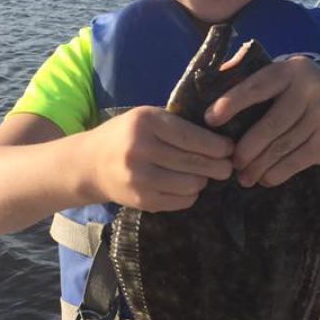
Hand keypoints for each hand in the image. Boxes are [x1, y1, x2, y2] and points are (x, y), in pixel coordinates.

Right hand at [84, 106, 233, 210]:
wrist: (90, 164)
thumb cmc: (125, 136)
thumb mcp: (146, 118)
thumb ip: (177, 125)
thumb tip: (220, 141)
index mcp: (144, 122)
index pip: (190, 136)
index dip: (216, 145)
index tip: (229, 148)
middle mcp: (140, 149)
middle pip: (193, 162)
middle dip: (218, 166)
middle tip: (227, 167)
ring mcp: (139, 178)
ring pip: (190, 184)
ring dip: (203, 181)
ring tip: (203, 175)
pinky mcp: (142, 200)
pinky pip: (181, 201)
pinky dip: (190, 195)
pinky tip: (187, 186)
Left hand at [204, 58, 319, 186]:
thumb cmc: (309, 96)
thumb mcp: (291, 80)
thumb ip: (259, 84)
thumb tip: (212, 89)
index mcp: (292, 70)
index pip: (257, 86)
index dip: (232, 102)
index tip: (210, 119)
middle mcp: (310, 89)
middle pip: (269, 125)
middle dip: (246, 149)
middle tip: (231, 164)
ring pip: (280, 147)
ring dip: (258, 166)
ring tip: (244, 177)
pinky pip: (296, 161)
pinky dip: (277, 173)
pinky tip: (266, 179)